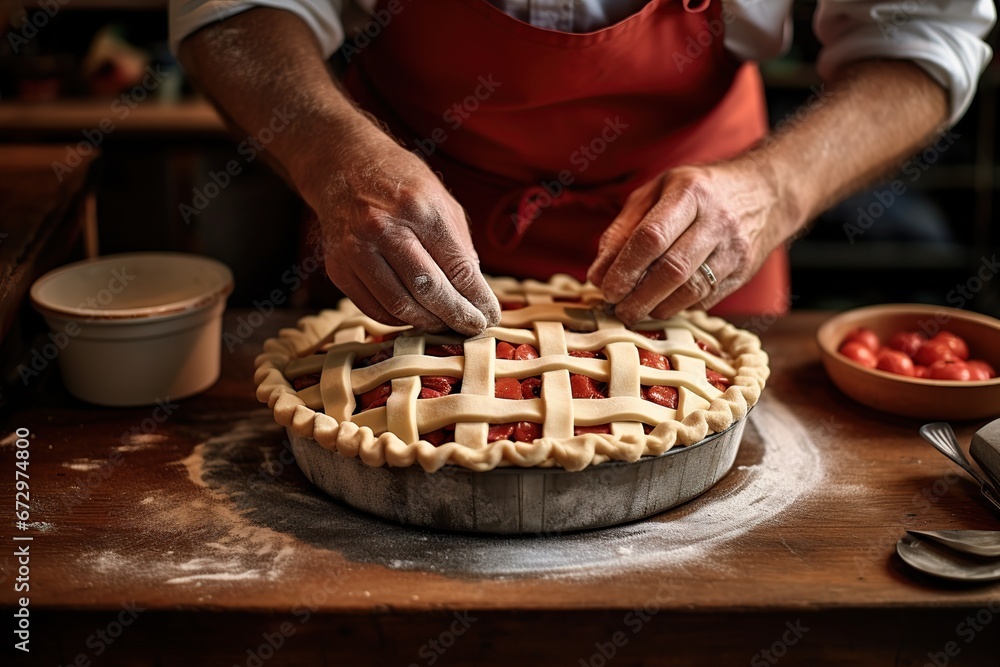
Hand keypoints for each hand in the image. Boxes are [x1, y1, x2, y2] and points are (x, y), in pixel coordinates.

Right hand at [309, 127, 499, 334]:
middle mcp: (384, 229)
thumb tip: (474, 295)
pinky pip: (375, 308)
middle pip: (428, 290)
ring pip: (399, 306)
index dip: (478, 298)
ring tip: (446, 323)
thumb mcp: (442, 203)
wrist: (344, 166)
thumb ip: (459, 248)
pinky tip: (416, 315)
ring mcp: (356, 250)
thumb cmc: (401, 185)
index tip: (490, 315)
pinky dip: (400, 318)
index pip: (457, 267)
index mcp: (420, 208)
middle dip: (457, 316)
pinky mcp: (339, 268)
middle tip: (473, 327)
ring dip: (429, 322)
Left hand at [587, 160, 793, 323]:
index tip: (606, 288)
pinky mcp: (743, 273)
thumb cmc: (698, 192)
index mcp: (690, 193)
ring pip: (691, 291)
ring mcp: (734, 249)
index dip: (625, 268)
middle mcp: (717, 220)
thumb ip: (623, 229)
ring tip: (635, 310)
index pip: (651, 237)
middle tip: (618, 309)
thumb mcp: (656, 193)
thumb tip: (598, 274)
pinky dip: (679, 307)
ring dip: (657, 307)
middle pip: (672, 269)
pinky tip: (662, 304)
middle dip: (639, 296)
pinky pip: (706, 299)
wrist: (766, 193)